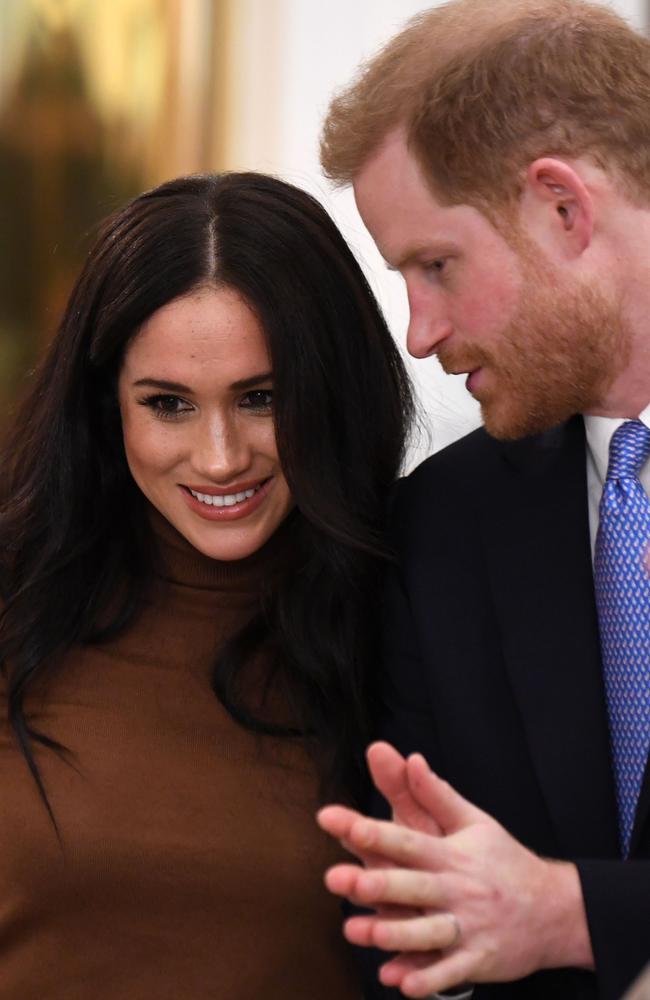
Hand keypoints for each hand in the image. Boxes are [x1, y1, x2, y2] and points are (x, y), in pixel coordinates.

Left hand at [318, 748, 593, 997]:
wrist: (555, 909)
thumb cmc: (504, 861)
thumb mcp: (474, 821)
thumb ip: (435, 794)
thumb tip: (410, 757)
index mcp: (451, 853)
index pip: (408, 841)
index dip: (377, 833)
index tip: (346, 825)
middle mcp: (457, 889)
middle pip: (413, 886)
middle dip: (378, 885)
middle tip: (341, 880)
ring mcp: (469, 926)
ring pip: (429, 932)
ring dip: (396, 935)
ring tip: (363, 933)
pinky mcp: (480, 960)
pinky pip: (451, 972)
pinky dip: (428, 979)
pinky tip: (401, 983)